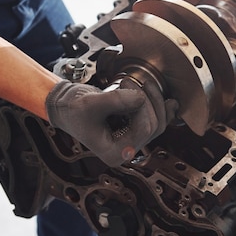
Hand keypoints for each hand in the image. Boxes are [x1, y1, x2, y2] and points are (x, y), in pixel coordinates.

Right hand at [45, 79, 176, 166]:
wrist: (65, 106)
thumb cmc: (72, 110)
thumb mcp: (91, 104)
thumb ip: (117, 100)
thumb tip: (142, 97)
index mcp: (115, 152)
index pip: (143, 129)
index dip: (141, 106)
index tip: (127, 86)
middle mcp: (125, 150)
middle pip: (154, 126)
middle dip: (148, 101)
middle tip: (130, 83)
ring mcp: (131, 139)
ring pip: (157, 123)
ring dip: (155, 102)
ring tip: (142, 84)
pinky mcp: (133, 128)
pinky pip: (155, 121)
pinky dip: (162, 110)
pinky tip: (170, 102)